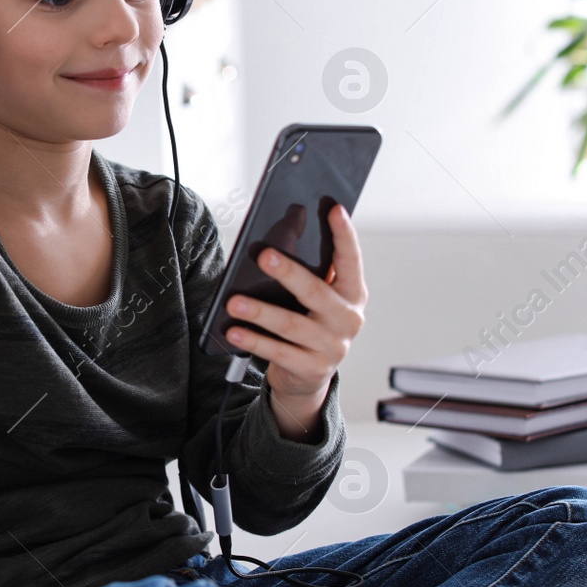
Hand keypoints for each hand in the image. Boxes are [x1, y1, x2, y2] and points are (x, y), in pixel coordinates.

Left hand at [223, 203, 366, 415]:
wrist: (310, 376)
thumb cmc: (312, 324)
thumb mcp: (317, 297)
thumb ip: (311, 269)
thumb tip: (291, 221)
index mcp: (352, 293)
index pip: (350, 260)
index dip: (344, 234)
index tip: (334, 209)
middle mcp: (348, 319)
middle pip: (315, 291)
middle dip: (289, 272)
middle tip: (264, 256)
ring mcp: (332, 346)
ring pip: (291, 324)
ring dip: (260, 312)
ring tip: (233, 302)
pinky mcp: (312, 368)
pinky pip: (278, 352)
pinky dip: (254, 341)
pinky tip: (234, 331)